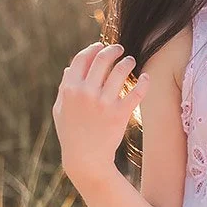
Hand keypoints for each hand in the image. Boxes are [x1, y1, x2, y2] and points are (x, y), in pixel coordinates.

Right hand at [52, 42, 142, 180]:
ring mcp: (104, 103)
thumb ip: (64, 88)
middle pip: (102, 59)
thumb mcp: (60, 110)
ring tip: (131, 62)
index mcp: (70, 89)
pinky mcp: (120, 114)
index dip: (92, 49)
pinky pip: (136, 92)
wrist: (85, 159)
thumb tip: (70, 68)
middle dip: (113, 50)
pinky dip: (144, 82)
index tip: (100, 46)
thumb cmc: (71, 134)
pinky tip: (146, 78)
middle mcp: (86, 92)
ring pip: (120, 70)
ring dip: (128, 62)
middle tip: (120, 49)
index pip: (82, 59)